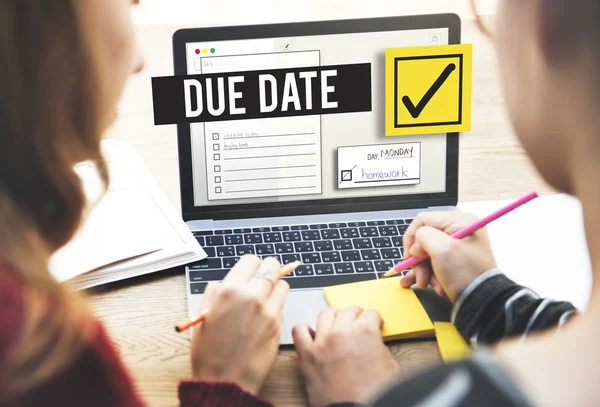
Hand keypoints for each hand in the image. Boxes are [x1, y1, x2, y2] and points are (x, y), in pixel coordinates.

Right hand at [190, 255, 288, 394]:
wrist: (226, 382)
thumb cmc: (210, 353)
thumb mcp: (202, 316)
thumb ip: (214, 293)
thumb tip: (224, 283)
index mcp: (230, 291)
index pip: (251, 260)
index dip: (250, 265)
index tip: (249, 271)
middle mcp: (252, 296)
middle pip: (272, 266)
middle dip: (267, 269)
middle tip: (261, 277)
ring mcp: (269, 311)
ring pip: (283, 283)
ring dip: (275, 286)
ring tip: (264, 297)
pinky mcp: (279, 324)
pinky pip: (283, 303)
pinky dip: (277, 303)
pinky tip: (265, 313)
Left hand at [292, 307, 398, 406]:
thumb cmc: (374, 393)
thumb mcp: (390, 366)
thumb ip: (379, 346)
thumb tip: (373, 342)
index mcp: (365, 331)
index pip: (371, 313)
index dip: (374, 320)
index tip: (373, 324)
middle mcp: (342, 331)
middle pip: (348, 311)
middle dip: (356, 316)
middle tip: (357, 324)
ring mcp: (322, 341)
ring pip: (325, 314)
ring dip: (333, 317)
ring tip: (336, 325)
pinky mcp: (307, 355)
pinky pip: (299, 331)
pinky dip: (305, 329)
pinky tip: (312, 334)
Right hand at [400, 211, 496, 301]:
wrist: (483, 302)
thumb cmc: (466, 273)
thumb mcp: (442, 249)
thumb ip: (423, 237)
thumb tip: (416, 246)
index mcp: (459, 221)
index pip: (423, 220)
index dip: (412, 238)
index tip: (410, 256)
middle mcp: (459, 231)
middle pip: (424, 239)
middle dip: (419, 260)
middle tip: (420, 276)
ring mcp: (457, 247)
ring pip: (427, 254)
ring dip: (424, 271)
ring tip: (427, 284)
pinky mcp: (455, 262)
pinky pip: (434, 264)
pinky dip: (428, 274)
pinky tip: (425, 284)